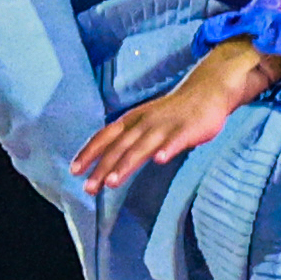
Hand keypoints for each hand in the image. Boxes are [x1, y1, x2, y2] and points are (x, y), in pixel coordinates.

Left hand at [66, 42, 278, 189]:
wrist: (206, 91)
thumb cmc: (171, 112)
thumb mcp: (142, 121)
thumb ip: (126, 139)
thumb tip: (103, 161)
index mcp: (132, 120)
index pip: (105, 137)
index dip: (89, 153)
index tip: (74, 171)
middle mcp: (144, 123)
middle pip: (119, 147)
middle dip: (102, 168)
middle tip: (88, 188)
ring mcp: (166, 126)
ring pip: (142, 147)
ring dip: (126, 164)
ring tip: (112, 182)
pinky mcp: (187, 129)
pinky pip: (176, 140)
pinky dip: (167, 149)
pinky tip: (160, 161)